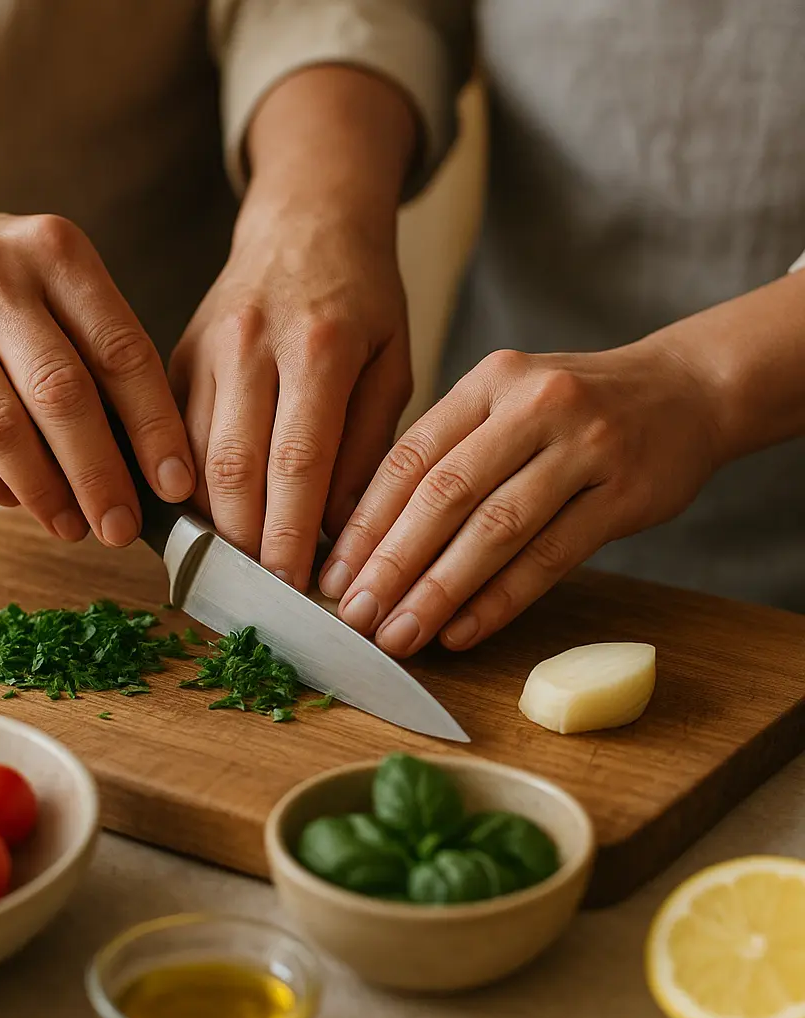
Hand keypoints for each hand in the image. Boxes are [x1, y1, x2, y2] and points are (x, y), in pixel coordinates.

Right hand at [0, 199, 194, 545]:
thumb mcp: (55, 279)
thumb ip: (98, 348)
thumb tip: (148, 455)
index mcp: (57, 252)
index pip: (121, 352)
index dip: (154, 427)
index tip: (174, 484)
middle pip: (62, 394)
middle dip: (100, 475)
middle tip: (123, 526)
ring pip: (0, 427)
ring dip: (44, 492)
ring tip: (73, 526)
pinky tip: (19, 500)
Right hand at [169, 194, 411, 589]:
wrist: (303, 223)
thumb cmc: (361, 297)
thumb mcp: (391, 361)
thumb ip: (368, 444)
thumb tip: (341, 526)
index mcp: (319, 346)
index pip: (297, 460)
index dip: (291, 531)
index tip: (296, 582)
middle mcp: (251, 344)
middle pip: (234, 467)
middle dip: (246, 540)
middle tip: (264, 586)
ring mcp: (205, 347)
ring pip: (192, 456)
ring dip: (212, 520)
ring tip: (237, 561)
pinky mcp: (176, 356)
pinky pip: (169, 434)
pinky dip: (187, 483)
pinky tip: (209, 515)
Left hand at [319, 341, 722, 654]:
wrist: (686, 391)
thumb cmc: (573, 410)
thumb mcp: (505, 403)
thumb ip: (447, 454)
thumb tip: (370, 535)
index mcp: (488, 382)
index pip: (410, 458)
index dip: (365, 522)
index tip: (332, 575)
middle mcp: (533, 405)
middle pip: (446, 494)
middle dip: (392, 562)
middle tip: (356, 616)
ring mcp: (585, 447)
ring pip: (496, 529)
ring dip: (440, 590)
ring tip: (400, 634)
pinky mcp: (626, 493)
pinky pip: (552, 556)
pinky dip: (501, 600)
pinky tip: (462, 632)